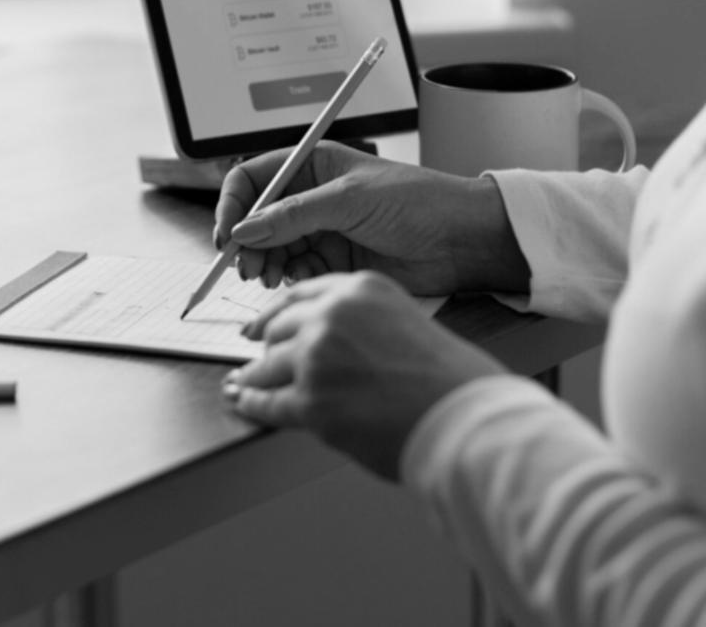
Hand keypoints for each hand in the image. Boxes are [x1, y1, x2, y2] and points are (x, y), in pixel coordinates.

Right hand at [213, 141, 528, 296]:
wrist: (463, 240)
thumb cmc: (420, 201)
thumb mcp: (350, 200)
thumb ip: (294, 215)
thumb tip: (246, 230)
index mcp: (314, 164)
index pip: (255, 178)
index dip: (235, 203)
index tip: (228, 232)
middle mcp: (312, 195)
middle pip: (257, 217)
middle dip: (246, 241)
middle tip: (246, 264)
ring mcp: (323, 229)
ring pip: (272, 247)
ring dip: (263, 262)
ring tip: (268, 276)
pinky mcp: (334, 260)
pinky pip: (294, 269)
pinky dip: (286, 277)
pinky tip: (290, 281)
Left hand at [222, 271, 506, 479]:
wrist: (461, 417)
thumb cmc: (446, 377)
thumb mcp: (404, 319)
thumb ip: (362, 321)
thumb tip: (326, 340)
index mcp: (359, 288)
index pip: (300, 293)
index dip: (275, 311)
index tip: (261, 323)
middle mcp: (332, 316)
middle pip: (278, 328)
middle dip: (266, 346)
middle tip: (256, 358)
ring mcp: (316, 358)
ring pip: (266, 366)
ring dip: (254, 378)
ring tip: (244, 384)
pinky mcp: (310, 402)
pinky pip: (266, 402)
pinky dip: (251, 404)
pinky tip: (243, 403)